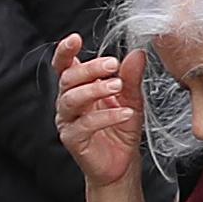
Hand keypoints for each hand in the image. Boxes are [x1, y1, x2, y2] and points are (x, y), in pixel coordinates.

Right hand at [52, 37, 145, 192]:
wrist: (123, 163)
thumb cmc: (122, 128)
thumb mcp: (132, 98)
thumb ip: (131, 77)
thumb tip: (137, 53)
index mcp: (78, 87)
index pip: (65, 65)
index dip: (65, 51)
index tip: (75, 38)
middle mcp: (68, 102)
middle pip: (68, 78)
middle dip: (90, 69)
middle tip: (112, 65)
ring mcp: (68, 121)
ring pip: (71, 99)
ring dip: (95, 90)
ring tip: (118, 86)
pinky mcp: (73, 139)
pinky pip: (85, 124)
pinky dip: (106, 116)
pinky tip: (125, 113)